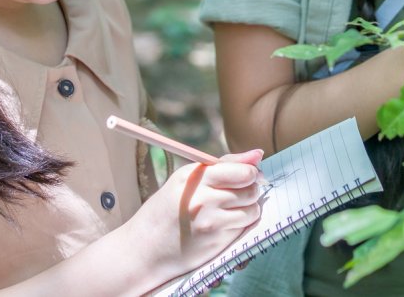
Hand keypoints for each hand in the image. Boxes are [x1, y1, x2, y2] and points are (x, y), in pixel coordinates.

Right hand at [131, 149, 262, 275]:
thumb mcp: (186, 179)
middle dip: (251, 189)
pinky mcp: (217, 242)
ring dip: (249, 208)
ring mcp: (211, 223)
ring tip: (231, 208)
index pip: (241, 171)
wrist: (145, 248)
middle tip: (239, 192)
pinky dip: (240, 224)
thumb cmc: (167, 209)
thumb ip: (224, 165)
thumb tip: (258, 154)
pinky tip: (224, 223)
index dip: (251, 173)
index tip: (248, 176)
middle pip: (251, 190)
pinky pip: (244, 228)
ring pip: (252, 210)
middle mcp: (204, 199)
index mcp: (195, 178)